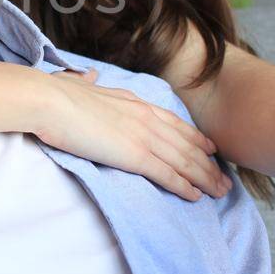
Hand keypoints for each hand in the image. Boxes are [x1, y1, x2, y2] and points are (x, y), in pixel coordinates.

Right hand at [35, 68, 230, 200]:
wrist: (49, 102)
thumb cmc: (55, 93)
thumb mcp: (78, 84)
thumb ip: (88, 84)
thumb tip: (87, 76)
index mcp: (134, 102)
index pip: (173, 122)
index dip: (195, 137)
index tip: (210, 149)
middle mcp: (146, 118)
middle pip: (186, 145)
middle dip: (208, 165)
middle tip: (225, 180)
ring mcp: (143, 137)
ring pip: (184, 161)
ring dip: (205, 179)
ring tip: (220, 192)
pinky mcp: (135, 156)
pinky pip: (167, 174)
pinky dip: (184, 186)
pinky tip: (196, 196)